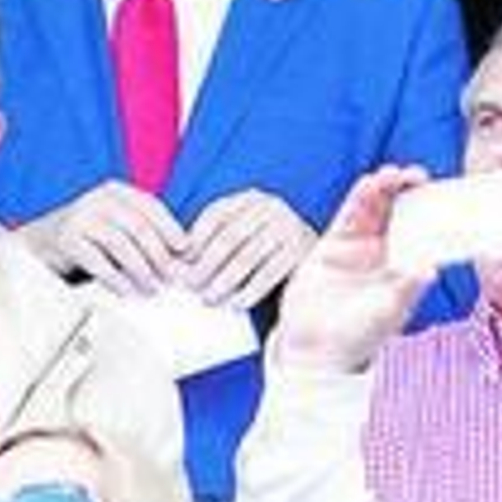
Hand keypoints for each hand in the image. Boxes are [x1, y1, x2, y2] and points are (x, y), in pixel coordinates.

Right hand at [23, 178, 189, 294]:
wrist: (43, 243)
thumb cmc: (91, 238)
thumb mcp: (117, 225)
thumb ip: (144, 233)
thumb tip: (182, 256)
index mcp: (115, 191)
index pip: (150, 206)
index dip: (171, 229)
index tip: (185, 252)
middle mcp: (97, 199)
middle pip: (138, 226)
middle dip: (159, 255)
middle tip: (172, 278)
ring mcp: (79, 217)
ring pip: (120, 244)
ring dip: (141, 270)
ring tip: (152, 289)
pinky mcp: (67, 240)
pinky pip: (98, 261)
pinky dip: (116, 279)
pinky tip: (127, 291)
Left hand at [183, 189, 316, 307]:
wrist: (320, 261)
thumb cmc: (266, 250)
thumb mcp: (241, 235)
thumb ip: (215, 240)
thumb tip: (182, 261)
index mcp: (251, 198)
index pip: (216, 215)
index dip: (196, 239)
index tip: (180, 262)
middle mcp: (272, 206)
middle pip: (230, 236)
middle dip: (207, 263)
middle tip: (190, 285)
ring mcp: (290, 226)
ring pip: (248, 256)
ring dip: (225, 280)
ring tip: (208, 298)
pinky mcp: (303, 251)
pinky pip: (270, 273)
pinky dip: (250, 290)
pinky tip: (236, 303)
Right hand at [273, 166, 436, 373]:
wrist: (315, 346)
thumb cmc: (358, 337)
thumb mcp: (387, 313)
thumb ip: (405, 289)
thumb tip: (429, 270)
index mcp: (405, 269)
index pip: (423, 233)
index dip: (432, 212)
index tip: (442, 195)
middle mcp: (384, 255)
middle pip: (399, 215)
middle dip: (408, 193)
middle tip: (417, 176)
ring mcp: (358, 248)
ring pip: (373, 211)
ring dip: (382, 191)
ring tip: (390, 175)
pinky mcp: (332, 245)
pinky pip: (346, 217)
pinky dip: (357, 200)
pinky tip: (366, 185)